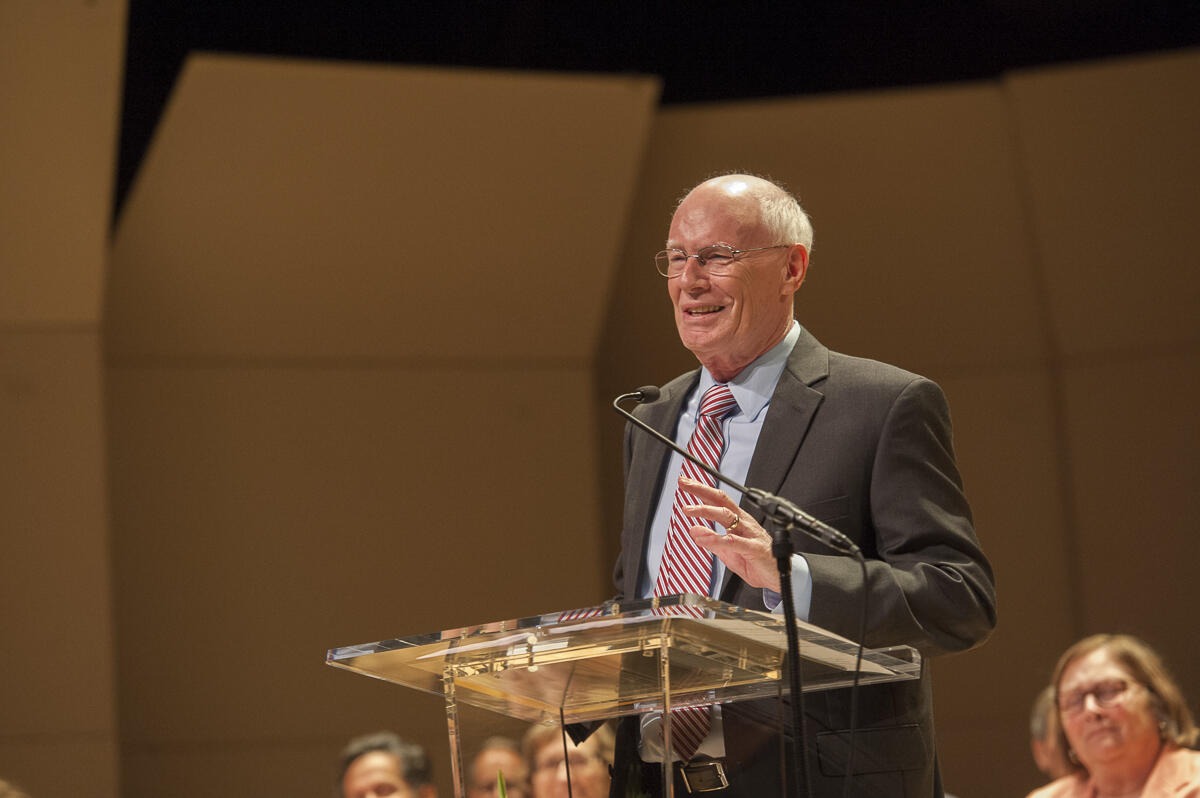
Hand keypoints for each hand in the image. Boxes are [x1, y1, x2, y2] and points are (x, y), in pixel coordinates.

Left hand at [676, 476, 781, 592]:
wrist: (778, 576)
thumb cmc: (755, 560)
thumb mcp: (727, 551)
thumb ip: (711, 540)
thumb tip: (693, 530)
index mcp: (738, 521)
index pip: (717, 500)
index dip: (701, 490)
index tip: (684, 482)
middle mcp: (743, 522)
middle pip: (722, 501)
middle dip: (702, 490)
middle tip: (684, 484)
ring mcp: (749, 533)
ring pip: (727, 516)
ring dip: (706, 511)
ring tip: (689, 510)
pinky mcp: (754, 548)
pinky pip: (734, 541)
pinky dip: (717, 539)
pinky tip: (703, 538)